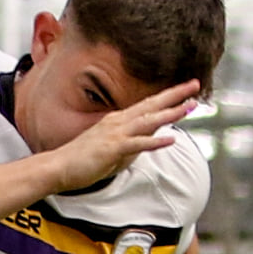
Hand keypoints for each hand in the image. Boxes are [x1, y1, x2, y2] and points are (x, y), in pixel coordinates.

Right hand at [45, 81, 199, 192]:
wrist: (57, 167)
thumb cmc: (79, 161)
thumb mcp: (109, 150)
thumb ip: (128, 146)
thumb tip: (144, 145)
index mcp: (116, 121)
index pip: (146, 106)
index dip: (166, 97)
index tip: (184, 91)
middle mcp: (118, 122)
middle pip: (151, 105)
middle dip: (175, 95)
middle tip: (195, 85)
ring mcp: (115, 134)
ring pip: (149, 121)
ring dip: (170, 113)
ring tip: (189, 107)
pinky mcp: (112, 148)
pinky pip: (138, 144)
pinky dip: (155, 141)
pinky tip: (170, 139)